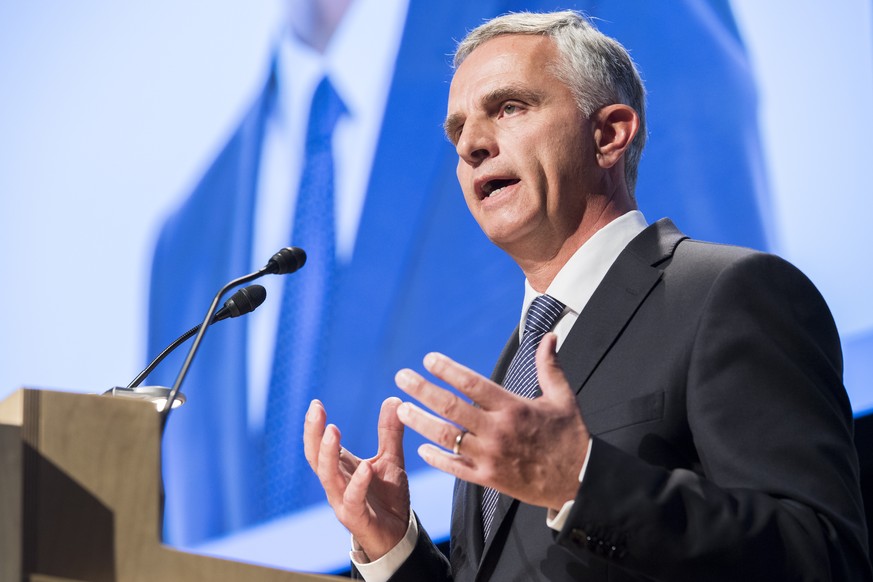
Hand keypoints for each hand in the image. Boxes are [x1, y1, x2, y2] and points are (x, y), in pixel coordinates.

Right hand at [303, 397, 409, 559]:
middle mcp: (336, 483)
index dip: (315, 425)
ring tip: (332, 431)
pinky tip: (365, 468)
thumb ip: (389, 432)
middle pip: (315, 457)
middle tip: (316, 410)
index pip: (320, 445)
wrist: (398, 535)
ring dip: (328, 454)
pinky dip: (357, 484)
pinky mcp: (356, 518)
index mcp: (341, 468)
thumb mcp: (390, 459)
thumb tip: (393, 399)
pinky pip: (352, 500)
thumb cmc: (387, 498)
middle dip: (313, 433)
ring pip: (328, 477)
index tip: (315, 403)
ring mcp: (343, 501)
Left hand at [394, 333, 588, 509]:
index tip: (429, 359)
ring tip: (401, 409)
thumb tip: (548, 336)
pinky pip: (456, 468)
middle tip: (401, 377)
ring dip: (421, 422)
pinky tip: (421, 448)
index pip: (472, 384)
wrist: (578, 482)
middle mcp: (498, 431)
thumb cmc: (569, 437)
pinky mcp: (489, 479)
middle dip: (423, 390)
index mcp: (514, 408)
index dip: (448, 370)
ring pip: (448, 437)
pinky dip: (437, 458)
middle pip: (452, 408)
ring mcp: (491, 456)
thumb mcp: (563, 398)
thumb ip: (549, 366)